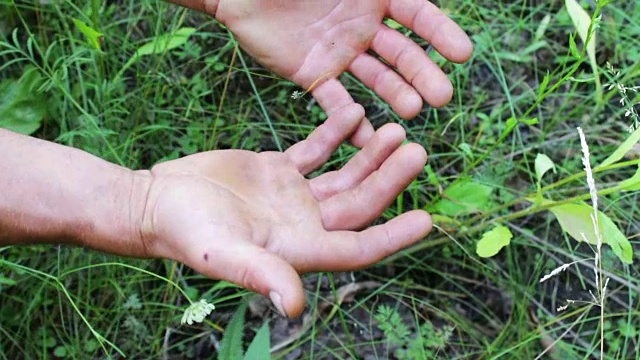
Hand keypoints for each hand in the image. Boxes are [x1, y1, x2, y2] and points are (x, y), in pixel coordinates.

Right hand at [139, 104, 431, 316]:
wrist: (159, 200)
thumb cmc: (187, 231)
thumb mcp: (222, 253)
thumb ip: (260, 274)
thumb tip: (294, 306)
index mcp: (299, 249)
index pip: (357, 247)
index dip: (393, 237)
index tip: (427, 219)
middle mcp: (305, 225)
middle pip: (359, 204)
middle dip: (389, 179)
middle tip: (416, 150)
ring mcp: (295, 196)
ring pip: (345, 175)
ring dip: (370, 155)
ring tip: (396, 129)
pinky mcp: (280, 170)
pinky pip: (317, 150)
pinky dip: (335, 133)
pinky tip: (354, 113)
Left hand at [211, 0, 472, 143]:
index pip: (416, 14)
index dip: (440, 32)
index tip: (463, 54)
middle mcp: (362, 26)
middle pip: (401, 52)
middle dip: (422, 73)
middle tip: (441, 98)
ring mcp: (340, 53)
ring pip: (375, 78)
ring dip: (395, 95)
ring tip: (412, 113)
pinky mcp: (314, 75)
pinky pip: (336, 100)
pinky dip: (351, 119)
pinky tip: (368, 137)